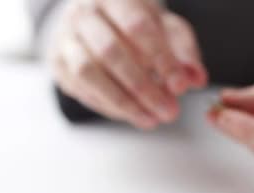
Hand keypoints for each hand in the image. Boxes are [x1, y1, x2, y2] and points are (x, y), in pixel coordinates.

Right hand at [51, 0, 207, 129]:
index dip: (161, 58)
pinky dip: (110, 106)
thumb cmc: (138, 25)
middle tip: (170, 112)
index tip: (180, 87)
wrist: (98, 21)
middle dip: (143, 87)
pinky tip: (133, 115)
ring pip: (89, 72)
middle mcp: (84, 12)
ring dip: (123, 102)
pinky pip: (81, 89)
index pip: (138, 26)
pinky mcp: (58, 62)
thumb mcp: (167, 29)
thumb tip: (196, 78)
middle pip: (110, 51)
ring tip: (151, 120)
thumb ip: (184, 51)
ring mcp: (66, 37)